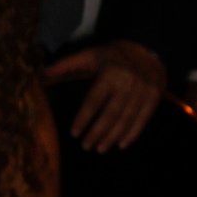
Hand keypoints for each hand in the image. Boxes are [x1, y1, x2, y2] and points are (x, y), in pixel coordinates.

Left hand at [48, 39, 168, 153]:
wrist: (147, 48)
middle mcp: (128, 82)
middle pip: (110, 114)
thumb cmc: (112, 56)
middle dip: (97, 133)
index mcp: (110, 73)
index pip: (94, 101)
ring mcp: (143, 90)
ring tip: (100, 149)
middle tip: (86, 146)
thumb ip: (66, 64)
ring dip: (113, 137)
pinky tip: (122, 145)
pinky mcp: (154, 96)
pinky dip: (133, 134)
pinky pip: (143, 119)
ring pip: (126, 119)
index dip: (83, 119)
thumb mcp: (90, 55)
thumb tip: (42, 72)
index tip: (74, 133)